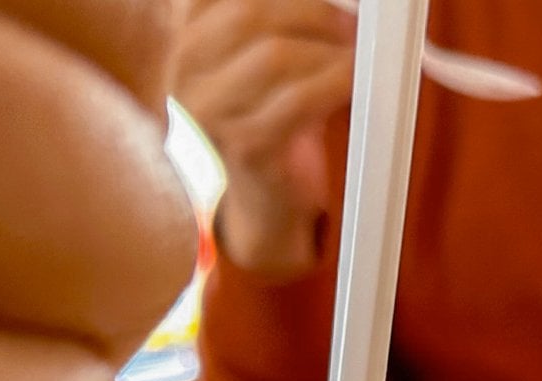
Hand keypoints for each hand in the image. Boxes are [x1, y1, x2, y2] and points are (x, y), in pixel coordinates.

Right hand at [173, 0, 354, 273]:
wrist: (264, 200)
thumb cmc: (267, 122)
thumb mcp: (257, 62)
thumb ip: (272, 25)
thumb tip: (328, 3)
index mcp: (188, 39)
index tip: (325, 1)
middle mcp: (186, 71)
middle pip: (249, 14)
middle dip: (310, 13)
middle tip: (347, 24)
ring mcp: (210, 113)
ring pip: (274, 56)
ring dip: (326, 50)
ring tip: (354, 54)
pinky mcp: (245, 146)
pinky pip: (296, 101)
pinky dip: (333, 84)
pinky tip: (352, 82)